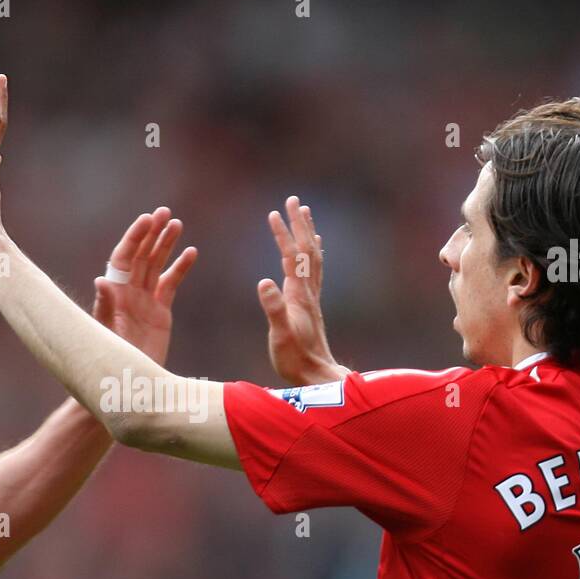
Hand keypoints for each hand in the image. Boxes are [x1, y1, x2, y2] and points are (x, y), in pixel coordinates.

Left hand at [92, 207, 197, 365]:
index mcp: (114, 293)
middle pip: (141, 256)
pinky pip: (170, 284)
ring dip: (166, 245)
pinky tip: (191, 252)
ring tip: (177, 224)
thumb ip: (106, 307)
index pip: (124, 257)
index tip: (148, 219)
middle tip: (165, 213)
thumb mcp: (108, 334)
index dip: (135, 237)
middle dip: (152, 234)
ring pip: (156, 265)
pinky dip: (180, 268)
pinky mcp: (160, 313)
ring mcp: (144, 301)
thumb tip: (101, 281)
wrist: (127, 385)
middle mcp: (127, 293)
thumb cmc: (110, 359)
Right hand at [259, 196, 346, 384]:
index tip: (274, 212)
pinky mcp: (311, 307)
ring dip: (308, 234)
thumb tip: (263, 281)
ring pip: (313, 258)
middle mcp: (308, 292)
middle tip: (294, 200)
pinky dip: (313, 254)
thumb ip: (273, 308)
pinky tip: (313, 250)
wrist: (316, 377)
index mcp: (298, 295)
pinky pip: (314, 272)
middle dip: (299, 224)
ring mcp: (311, 299)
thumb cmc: (295, 359)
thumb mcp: (279, 335)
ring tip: (305, 215)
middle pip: (306, 251)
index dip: (282, 234)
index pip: (290, 257)